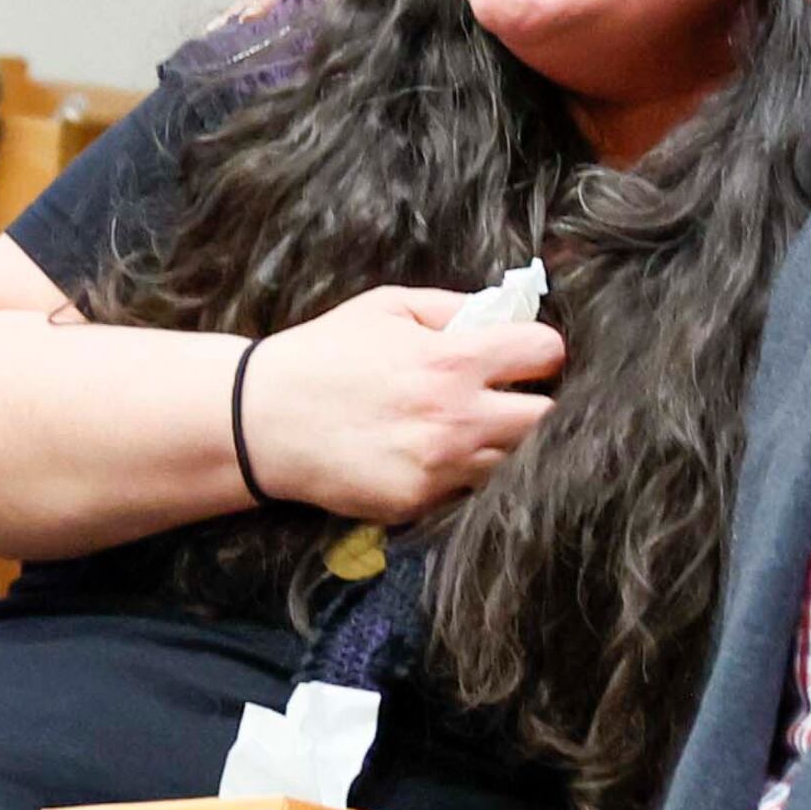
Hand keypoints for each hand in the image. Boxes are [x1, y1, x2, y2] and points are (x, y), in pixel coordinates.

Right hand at [238, 286, 563, 522]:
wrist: (262, 419)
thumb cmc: (326, 354)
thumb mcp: (390, 307)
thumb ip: (456, 308)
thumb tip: (509, 313)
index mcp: (453, 360)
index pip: (546, 353)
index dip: (545, 351)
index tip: (531, 356)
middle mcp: (457, 417)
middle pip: (549, 419)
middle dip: (539, 403)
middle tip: (517, 397)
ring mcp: (440, 467)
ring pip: (516, 461)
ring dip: (507, 443)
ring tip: (476, 427)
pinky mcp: (420, 502)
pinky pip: (470, 490)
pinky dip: (466, 473)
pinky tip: (440, 454)